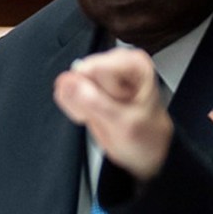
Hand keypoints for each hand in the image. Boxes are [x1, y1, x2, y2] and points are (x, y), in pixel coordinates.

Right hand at [52, 46, 172, 179]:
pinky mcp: (86, 82)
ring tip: (104, 116)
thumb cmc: (146, 137)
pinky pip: (66, 91)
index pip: (93, 68)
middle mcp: (117, 62)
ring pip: (70, 83)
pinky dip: (76, 108)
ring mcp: (101, 72)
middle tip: (108, 115)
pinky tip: (95, 115)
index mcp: (134, 64)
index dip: (95, 93)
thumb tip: (68, 83)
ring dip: (82, 106)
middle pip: (81, 75)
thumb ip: (95, 103)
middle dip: (88, 100)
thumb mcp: (123, 125)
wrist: (145, 150)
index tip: (109, 108)